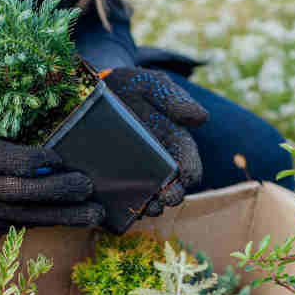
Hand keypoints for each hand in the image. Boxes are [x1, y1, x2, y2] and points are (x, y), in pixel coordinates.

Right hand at [0, 137, 104, 242]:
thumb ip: (5, 135)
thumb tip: (56, 125)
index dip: (28, 159)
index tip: (57, 156)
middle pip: (17, 191)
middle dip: (55, 189)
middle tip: (86, 184)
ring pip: (28, 217)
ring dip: (65, 216)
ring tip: (95, 213)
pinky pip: (26, 227)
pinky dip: (54, 223)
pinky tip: (80, 219)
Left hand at [102, 68, 208, 215]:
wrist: (92, 90)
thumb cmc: (129, 86)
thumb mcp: (151, 85)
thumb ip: (174, 99)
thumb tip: (202, 118)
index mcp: (174, 143)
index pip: (190, 163)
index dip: (191, 171)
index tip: (187, 177)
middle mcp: (159, 164)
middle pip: (173, 187)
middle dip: (173, 195)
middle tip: (166, 199)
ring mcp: (135, 175)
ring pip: (148, 198)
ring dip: (150, 206)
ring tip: (147, 208)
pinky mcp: (112, 182)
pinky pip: (119, 201)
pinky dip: (121, 208)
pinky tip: (118, 209)